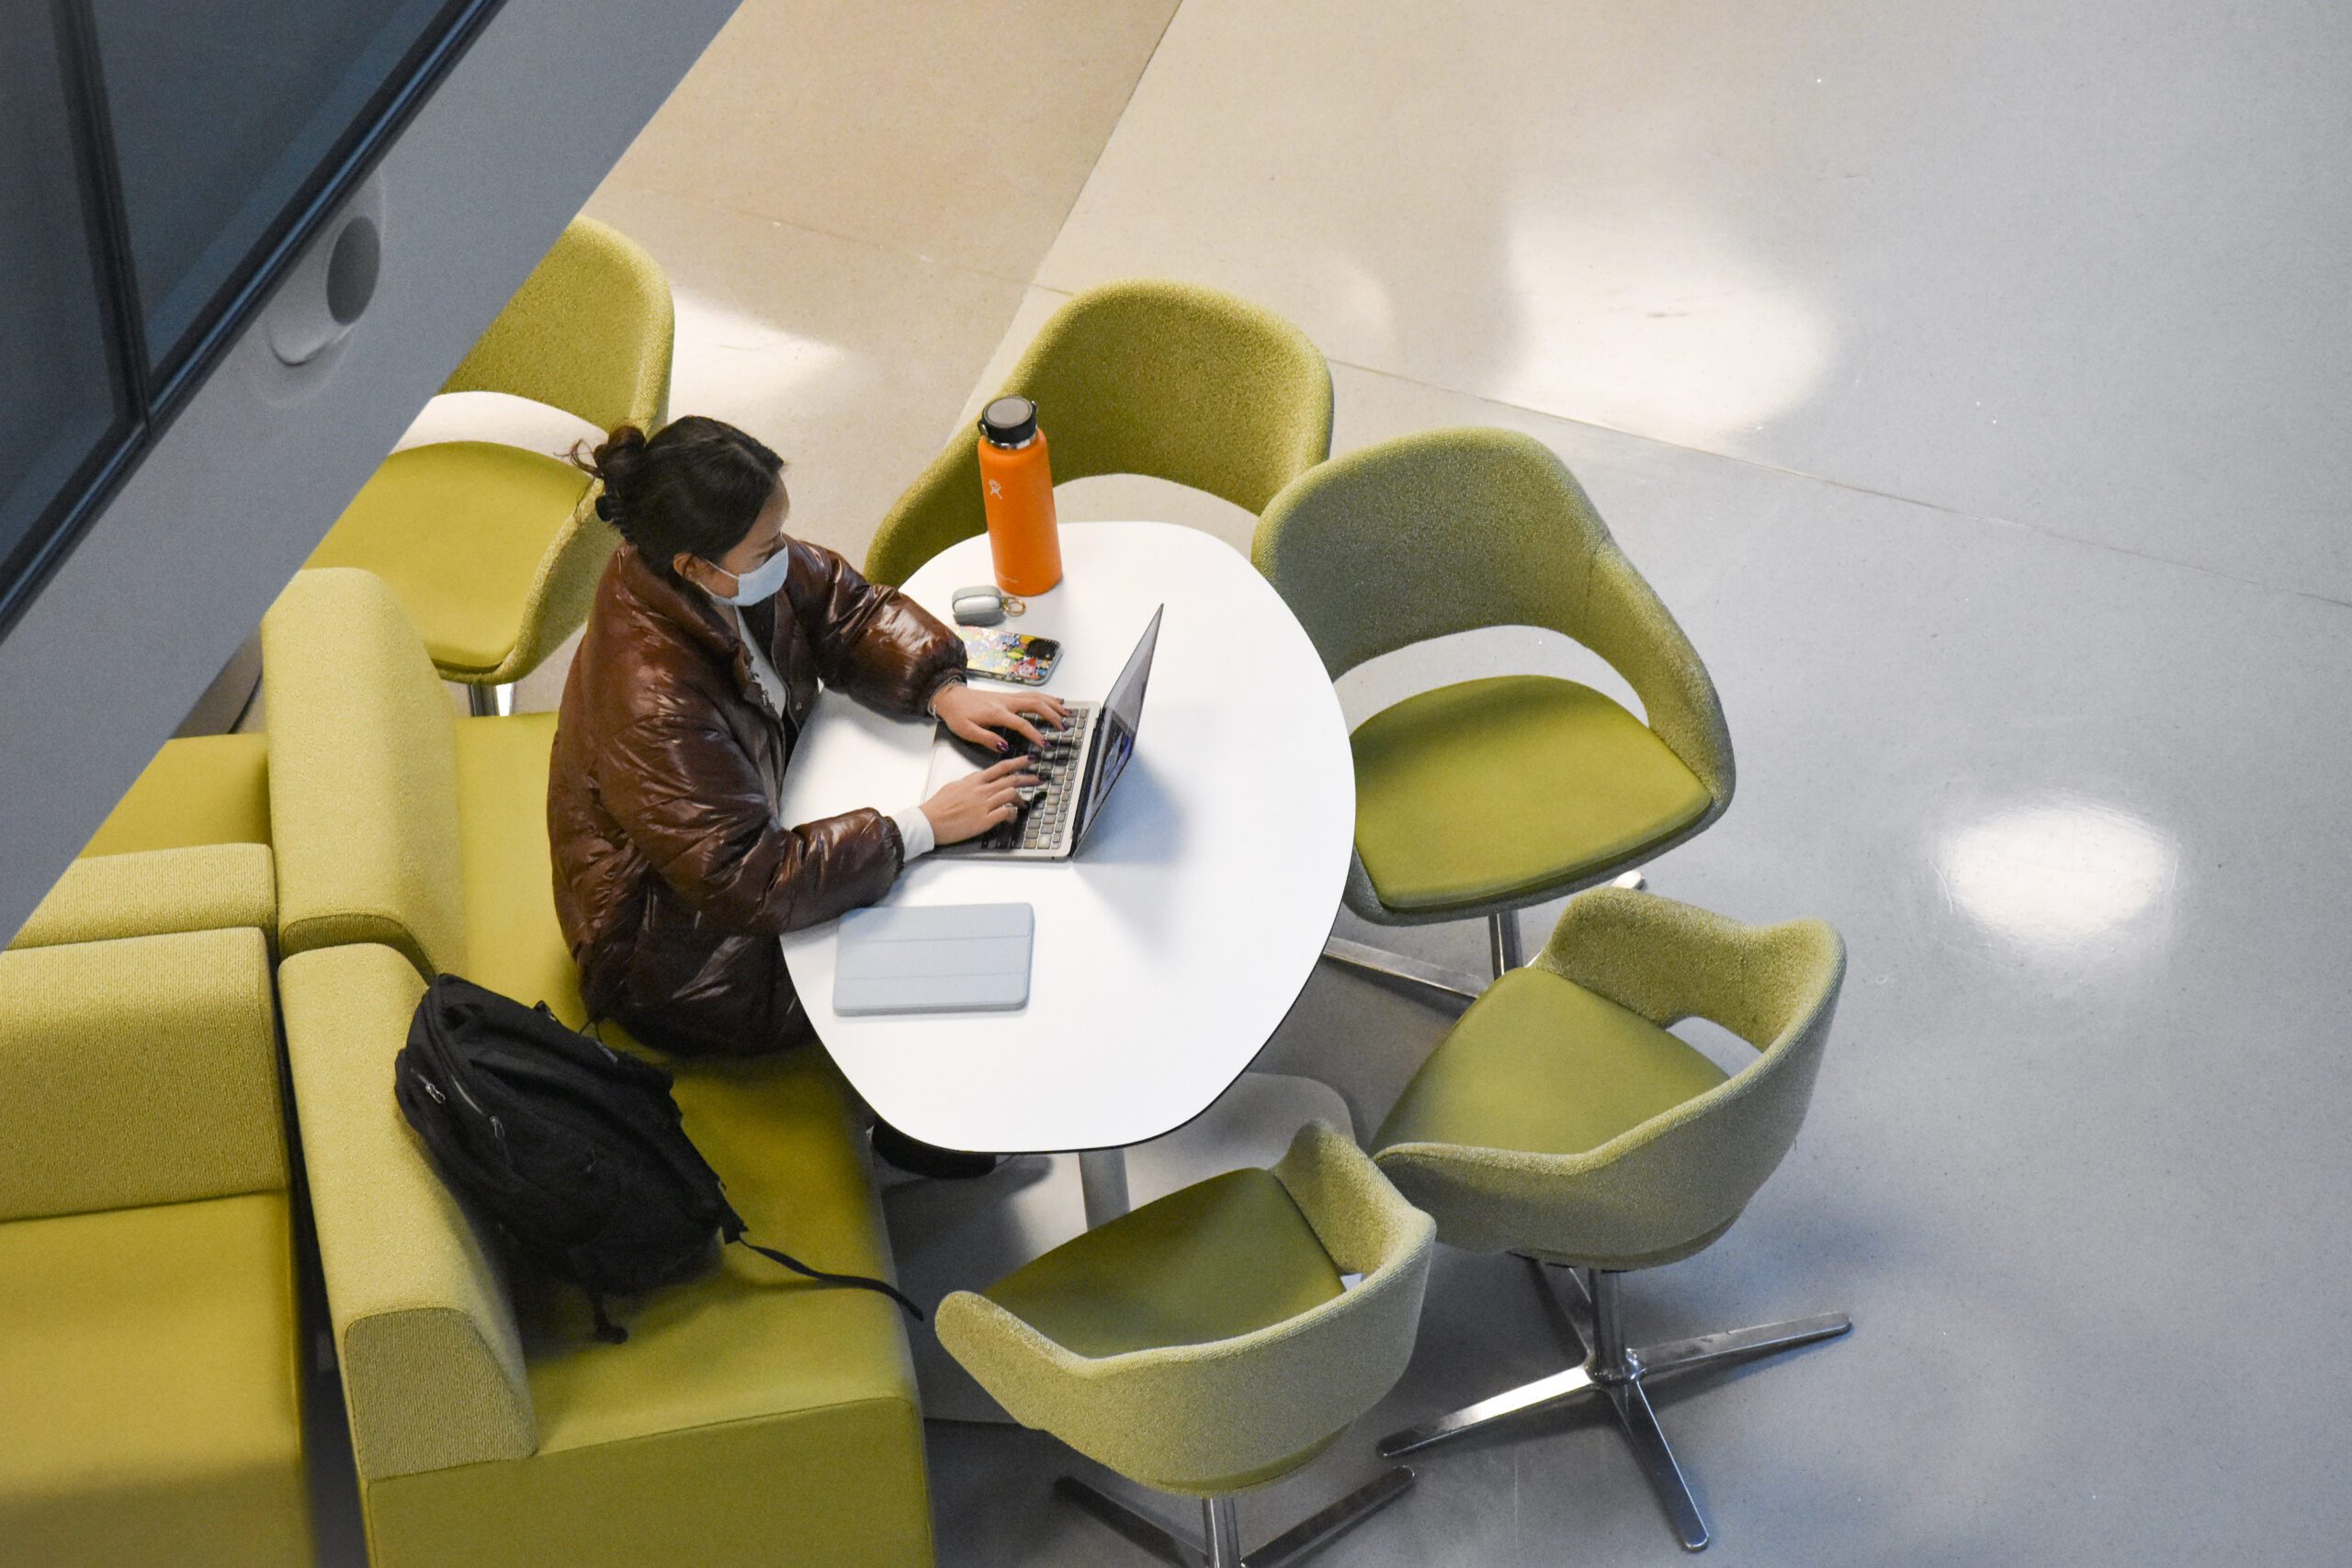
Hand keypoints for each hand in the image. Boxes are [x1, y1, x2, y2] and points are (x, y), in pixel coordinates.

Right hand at [921, 756, 1042, 843]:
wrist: (929, 821)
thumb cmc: (937, 806)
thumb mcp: (954, 786)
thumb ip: (970, 783)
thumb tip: (979, 782)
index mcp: (974, 780)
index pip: (1000, 767)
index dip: (1017, 763)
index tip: (1029, 760)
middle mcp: (981, 790)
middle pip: (1011, 780)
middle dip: (1028, 778)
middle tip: (1038, 778)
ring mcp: (983, 805)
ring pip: (1011, 795)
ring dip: (1021, 799)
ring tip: (1023, 803)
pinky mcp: (984, 820)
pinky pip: (1005, 813)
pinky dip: (1012, 815)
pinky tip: (1012, 818)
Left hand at [932, 682, 1069, 752]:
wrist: (950, 697)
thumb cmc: (957, 715)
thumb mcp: (967, 731)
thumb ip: (986, 739)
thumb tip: (1004, 747)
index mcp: (997, 713)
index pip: (1022, 723)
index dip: (1035, 734)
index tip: (1046, 745)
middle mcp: (1006, 702)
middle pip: (1036, 704)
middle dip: (1053, 715)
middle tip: (1064, 727)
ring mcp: (1008, 697)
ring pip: (1036, 696)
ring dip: (1053, 704)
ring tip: (1067, 713)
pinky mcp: (1008, 695)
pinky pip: (1031, 694)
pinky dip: (1046, 697)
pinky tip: (1055, 701)